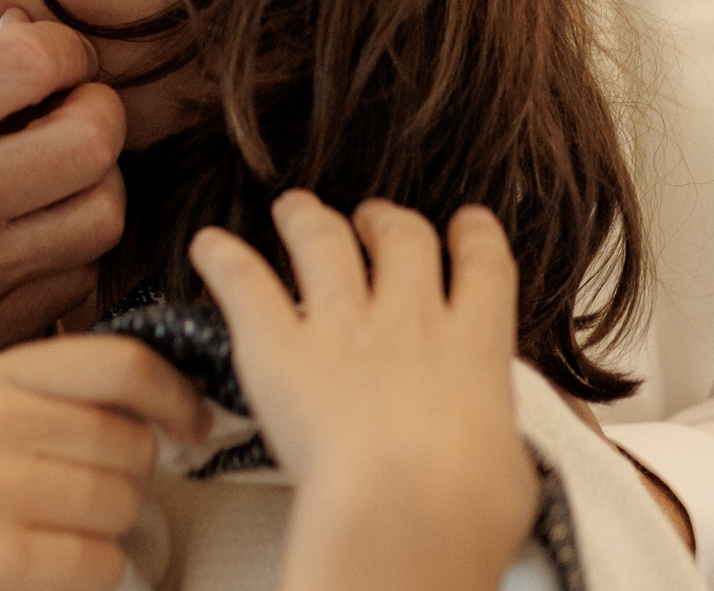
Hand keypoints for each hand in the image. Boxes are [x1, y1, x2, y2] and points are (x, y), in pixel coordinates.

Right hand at [0, 17, 125, 413]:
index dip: (64, 48)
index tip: (56, 57)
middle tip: (73, 112)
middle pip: (95, 139)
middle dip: (97, 113)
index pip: (37, 60)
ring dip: (93, 186)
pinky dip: (68, 255)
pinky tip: (34, 241)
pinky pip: (75, 285)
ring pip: (103, 216)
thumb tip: (26, 36)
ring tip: (58, 180)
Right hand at [0, 335, 207, 590]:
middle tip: (77, 501)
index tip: (192, 423)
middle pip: (131, 443)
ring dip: (106, 533)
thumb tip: (157, 401)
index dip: (175, 393)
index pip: (118, 362)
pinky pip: (101, 563)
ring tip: (48, 535)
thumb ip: (46, 396)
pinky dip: (85, 576)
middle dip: (125, 481)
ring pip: (124, 505)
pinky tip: (36, 569)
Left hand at [191, 194, 537, 590]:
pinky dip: (219, 257)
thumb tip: (489, 453)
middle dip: (386, 220)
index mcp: (474, 347)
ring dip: (306, 217)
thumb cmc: (466, 505)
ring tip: (295, 209)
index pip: (483, 266)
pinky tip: (206, 246)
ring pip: (323, 239)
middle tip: (371, 220)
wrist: (407, 504)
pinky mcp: (278, 343)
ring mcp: (341, 324)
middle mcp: (408, 319)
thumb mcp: (507, 468)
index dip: (473, 236)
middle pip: (402, 236)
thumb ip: (491, 439)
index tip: (466, 225)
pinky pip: (243, 280)